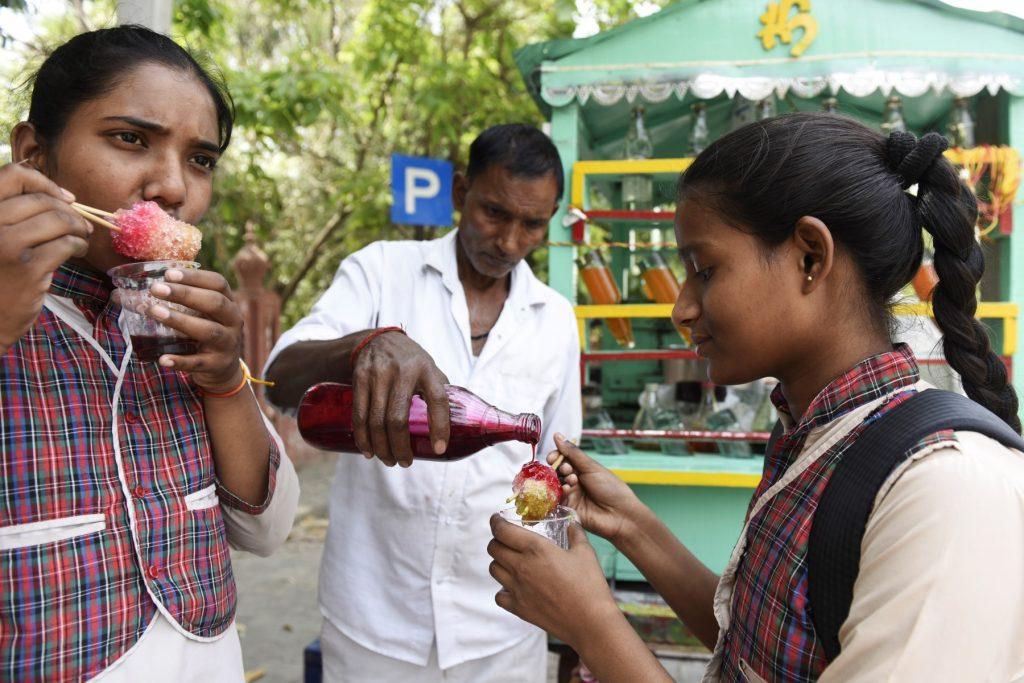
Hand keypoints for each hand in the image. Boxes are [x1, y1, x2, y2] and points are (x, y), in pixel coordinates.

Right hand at [0, 163, 91, 351]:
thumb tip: (64, 196)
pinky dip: (80, 244)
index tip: (65, 197)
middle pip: (42, 200)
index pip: (12, 175)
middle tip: (82, 224)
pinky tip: (79, 251)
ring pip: (58, 220)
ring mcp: (6, 244)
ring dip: (78, 227)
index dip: (44, 182)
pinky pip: (67, 244)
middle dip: (70, 211)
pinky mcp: (27, 267)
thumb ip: (16, 214)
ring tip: (82, 237)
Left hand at [145, 267, 244, 390]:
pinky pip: (198, 363)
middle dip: (186, 294)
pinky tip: (162, 358)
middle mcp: (233, 321)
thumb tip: (119, 293)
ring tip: (154, 312)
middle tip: (156, 289)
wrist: (222, 371)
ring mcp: (228, 344)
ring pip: (208, 331)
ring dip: (181, 321)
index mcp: (229, 303)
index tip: (168, 273)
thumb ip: (176, 301)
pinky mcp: (217, 365)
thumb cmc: (202, 333)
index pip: (218, 283)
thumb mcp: (199, 315)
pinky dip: (180, 361)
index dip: (195, 277)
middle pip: (215, 303)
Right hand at [350, 330, 449, 467]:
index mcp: (426, 369)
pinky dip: (363, 437)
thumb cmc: (411, 361)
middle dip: (400, 447)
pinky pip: (359, 415)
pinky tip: (368, 450)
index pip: (438, 400)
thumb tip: (460, 422)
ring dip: (382, 447)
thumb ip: (442, 391)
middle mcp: (402, 371)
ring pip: (376, 420)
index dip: (440, 427)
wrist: (378, 340)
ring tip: (388, 460)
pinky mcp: (360, 379)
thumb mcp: (430, 368)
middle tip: (404, 463)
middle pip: (398, 418)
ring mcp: (378, 375)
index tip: (439, 449)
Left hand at [487, 515, 619, 644]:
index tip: (497, 519)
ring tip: (511, 561)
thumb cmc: (589, 585)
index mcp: (535, 548)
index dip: (496, 522)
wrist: (590, 622)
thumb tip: (572, 522)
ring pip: (493, 569)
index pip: (502, 530)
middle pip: (493, 548)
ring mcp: (517, 589)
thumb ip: (575, 533)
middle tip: (507, 539)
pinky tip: (514, 586)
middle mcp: (521, 567)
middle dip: (497, 540)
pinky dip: (503, 589)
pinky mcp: (519, 608)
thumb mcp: (585, 552)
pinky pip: (499, 595)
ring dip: (499, 562)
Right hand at [548, 434, 646, 544]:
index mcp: (582, 469)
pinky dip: (561, 492)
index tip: (553, 457)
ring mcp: (571, 495)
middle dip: (558, 468)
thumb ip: (573, 453)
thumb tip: (557, 435)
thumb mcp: (592, 467)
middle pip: (557, 471)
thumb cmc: (611, 488)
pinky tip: (568, 490)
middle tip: (566, 469)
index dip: (556, 457)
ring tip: (572, 480)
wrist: (621, 514)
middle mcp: (575, 481)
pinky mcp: (568, 508)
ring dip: (561, 479)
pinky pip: (558, 498)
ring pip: (556, 484)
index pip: (562, 459)